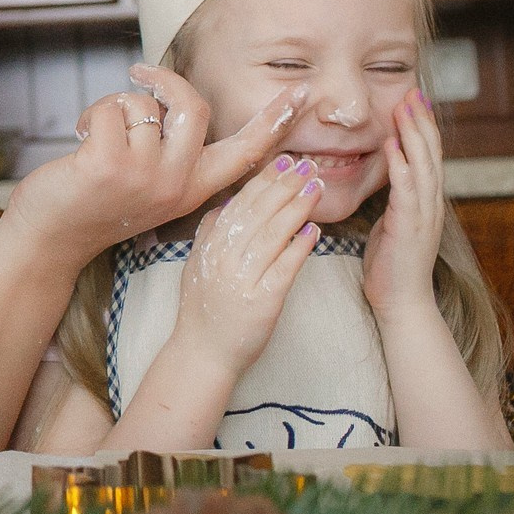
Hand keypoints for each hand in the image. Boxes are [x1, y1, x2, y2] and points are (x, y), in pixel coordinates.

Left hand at [5, 66, 308, 269]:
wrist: (51, 238)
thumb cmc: (96, 203)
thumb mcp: (149, 186)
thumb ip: (172, 154)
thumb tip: (177, 103)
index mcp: (194, 188)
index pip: (245, 151)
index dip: (274, 120)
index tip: (302, 92)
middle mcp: (177, 184)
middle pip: (193, 106)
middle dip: (163, 80)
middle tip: (138, 76)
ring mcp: (145, 176)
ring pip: (145, 106)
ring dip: (114, 106)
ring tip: (95, 134)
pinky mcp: (108, 165)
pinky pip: (110, 109)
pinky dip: (90, 114)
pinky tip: (80, 140)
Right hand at [170, 152, 323, 374]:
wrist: (202, 352)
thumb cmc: (203, 309)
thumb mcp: (197, 264)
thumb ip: (209, 231)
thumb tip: (228, 201)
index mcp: (210, 245)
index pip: (240, 203)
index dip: (264, 179)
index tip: (285, 160)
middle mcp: (223, 257)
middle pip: (258, 212)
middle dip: (285, 185)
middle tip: (308, 165)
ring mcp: (241, 278)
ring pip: (272, 234)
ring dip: (296, 208)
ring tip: (316, 188)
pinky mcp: (261, 300)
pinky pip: (284, 268)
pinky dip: (299, 247)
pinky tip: (314, 231)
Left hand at [364, 88, 445, 323]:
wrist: (401, 302)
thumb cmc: (391, 265)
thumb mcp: (393, 222)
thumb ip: (395, 198)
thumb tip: (387, 174)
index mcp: (426, 201)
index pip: (427, 156)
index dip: (422, 127)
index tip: (414, 100)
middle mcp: (430, 203)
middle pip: (430, 153)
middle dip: (421, 120)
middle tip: (413, 91)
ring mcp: (423, 214)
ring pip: (422, 165)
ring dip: (413, 133)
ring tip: (405, 106)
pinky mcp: (409, 226)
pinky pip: (406, 189)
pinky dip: (400, 164)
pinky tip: (392, 144)